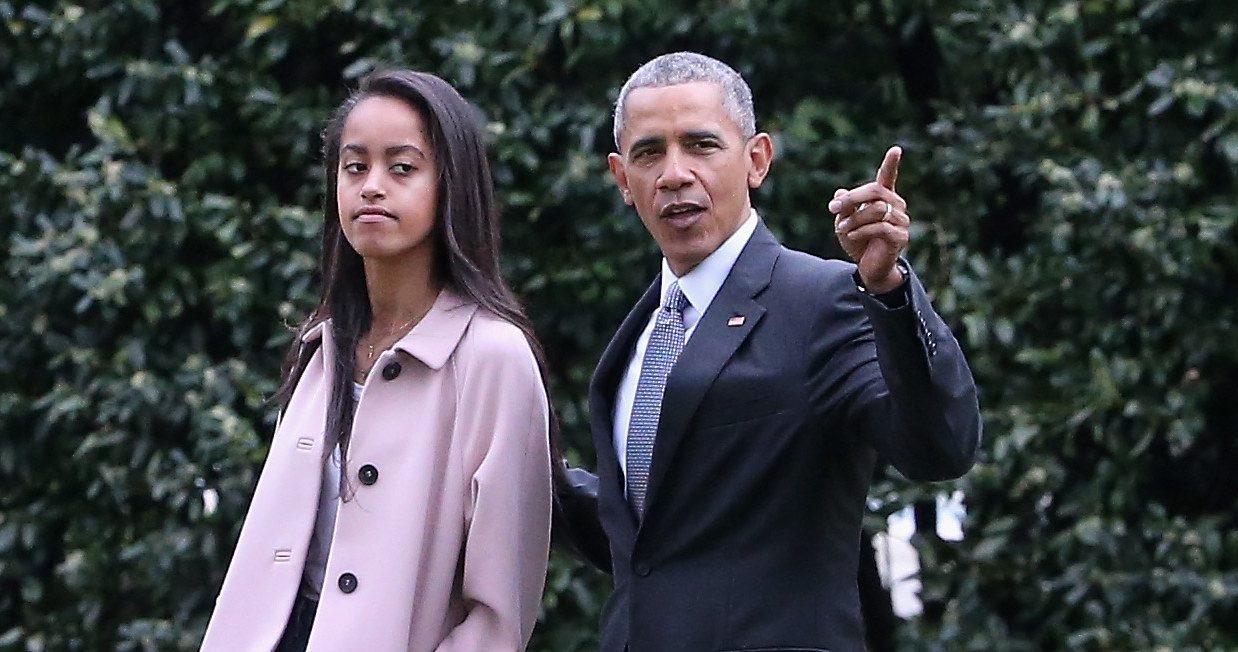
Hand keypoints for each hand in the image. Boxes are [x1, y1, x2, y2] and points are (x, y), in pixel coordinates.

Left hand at [828, 146, 909, 292]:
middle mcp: (896, 206)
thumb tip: (839, 194)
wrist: (869, 268)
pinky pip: (880, 227)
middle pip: (876, 191)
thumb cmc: (858, 241)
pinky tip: (850, 236)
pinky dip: (860, 230)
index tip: (896, 149)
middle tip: (833, 208)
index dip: (891, 163)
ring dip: (854, 218)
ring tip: (841, 229)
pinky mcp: (901, 236)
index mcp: (884, 198)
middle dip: (852, 198)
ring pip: (877, 209)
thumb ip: (844, 208)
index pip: (888, 177)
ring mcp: (901, 221)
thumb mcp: (845, 222)